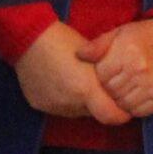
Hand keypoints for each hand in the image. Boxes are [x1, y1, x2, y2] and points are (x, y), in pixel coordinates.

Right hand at [12, 23, 130, 124]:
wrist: (28, 37)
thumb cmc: (64, 40)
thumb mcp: (93, 55)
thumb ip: (106, 76)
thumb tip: (118, 90)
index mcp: (85, 89)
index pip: (111, 117)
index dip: (121, 115)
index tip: (124, 109)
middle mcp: (69, 103)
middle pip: (92, 113)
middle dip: (98, 104)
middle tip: (96, 86)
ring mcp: (53, 106)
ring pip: (75, 111)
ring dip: (80, 102)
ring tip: (75, 81)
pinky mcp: (39, 105)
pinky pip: (58, 107)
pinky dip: (63, 99)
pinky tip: (59, 82)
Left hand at [79, 19, 152, 119]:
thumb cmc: (142, 36)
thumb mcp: (119, 33)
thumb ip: (98, 45)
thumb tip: (79, 55)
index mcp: (128, 53)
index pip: (102, 77)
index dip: (100, 76)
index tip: (105, 72)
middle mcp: (141, 70)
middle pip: (112, 92)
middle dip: (108, 89)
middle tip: (113, 81)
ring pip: (124, 104)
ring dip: (119, 100)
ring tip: (123, 88)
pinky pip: (140, 111)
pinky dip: (133, 107)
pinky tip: (133, 95)